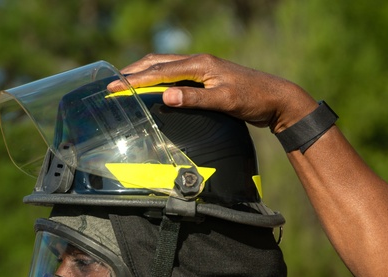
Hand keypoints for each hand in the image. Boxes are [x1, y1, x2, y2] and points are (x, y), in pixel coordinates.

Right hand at [112, 53, 317, 132]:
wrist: (275, 99)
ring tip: (126, 83)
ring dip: (144, 73)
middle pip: (157, 63)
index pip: (158, 72)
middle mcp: (198, 62)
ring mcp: (202, 69)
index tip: (114, 88)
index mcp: (199, 65)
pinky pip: (174, 74)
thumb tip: (166, 97)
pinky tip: (153, 88)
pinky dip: (158, 79)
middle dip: (133, 73)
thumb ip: (194, 99)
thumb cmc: (252, 99)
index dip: (134, 81)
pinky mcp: (206, 78)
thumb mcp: (223, 101)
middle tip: (112, 85)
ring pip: (164, 66)